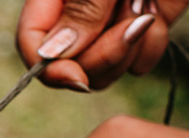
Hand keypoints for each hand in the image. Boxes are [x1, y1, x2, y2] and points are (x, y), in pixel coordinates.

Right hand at [17, 0, 188, 90]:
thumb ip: (80, 10)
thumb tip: (52, 56)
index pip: (32, 42)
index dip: (49, 67)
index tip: (77, 78)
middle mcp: (76, 14)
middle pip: (69, 65)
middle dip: (101, 56)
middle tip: (134, 24)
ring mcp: (109, 25)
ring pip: (103, 71)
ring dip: (129, 47)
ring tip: (145, 6)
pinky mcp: (141, 30)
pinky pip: (136, 64)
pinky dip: (149, 47)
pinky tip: (156, 17)